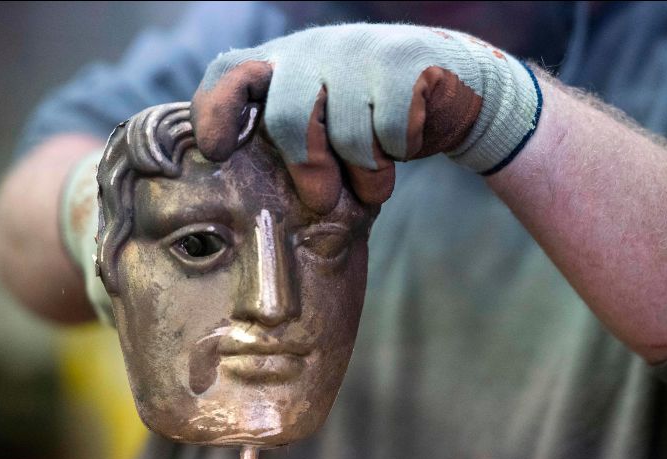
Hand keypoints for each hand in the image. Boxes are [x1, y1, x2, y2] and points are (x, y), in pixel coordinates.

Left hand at [192, 23, 540, 212]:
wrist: (451, 87)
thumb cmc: (373, 119)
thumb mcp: (324, 128)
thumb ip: (291, 143)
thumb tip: (257, 187)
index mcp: (283, 65)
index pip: (229, 74)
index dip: (216, 111)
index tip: (217, 150)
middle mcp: (314, 49)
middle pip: (290, 115)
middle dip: (309, 167)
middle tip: (322, 201)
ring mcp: (358, 50)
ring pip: (348, 133)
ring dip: (368, 170)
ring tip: (377, 176)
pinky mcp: (403, 59)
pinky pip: (390, 131)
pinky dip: (400, 149)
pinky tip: (405, 140)